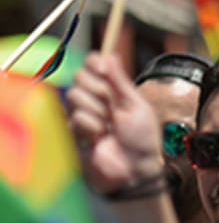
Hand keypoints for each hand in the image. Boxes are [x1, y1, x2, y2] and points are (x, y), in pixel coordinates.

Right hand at [65, 53, 164, 195]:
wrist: (136, 167)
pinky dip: (91, 127)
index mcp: (113, 89)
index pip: (93, 64)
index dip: (94, 63)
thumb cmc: (142, 137)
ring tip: (109, 127)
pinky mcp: (72, 130)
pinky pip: (74, 117)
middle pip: (79, 77)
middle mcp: (95, 98)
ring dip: (97, 112)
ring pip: (75, 96)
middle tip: (113, 108)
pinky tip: (99, 138)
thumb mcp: (136, 104)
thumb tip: (110, 55)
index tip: (102, 68)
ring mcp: (83, 113)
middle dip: (99, 91)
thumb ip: (120, 80)